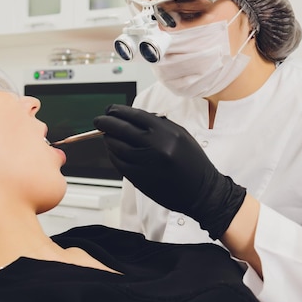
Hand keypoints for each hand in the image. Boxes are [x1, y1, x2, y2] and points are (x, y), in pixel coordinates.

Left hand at [93, 104, 245, 239]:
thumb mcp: (181, 135)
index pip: (135, 116)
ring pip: (116, 146)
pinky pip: (118, 163)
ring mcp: (145, 163)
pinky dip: (113, 154)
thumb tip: (132, 117)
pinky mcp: (139, 178)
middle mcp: (155, 146)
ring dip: (108, 139)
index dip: (118, 111)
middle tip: (99, 120)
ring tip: (107, 136)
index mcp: (167, 133)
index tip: (110, 110)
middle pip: (121, 129)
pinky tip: (113, 150)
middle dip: (106, 122)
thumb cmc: (193, 162)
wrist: (202, 191)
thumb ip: (158, 124)